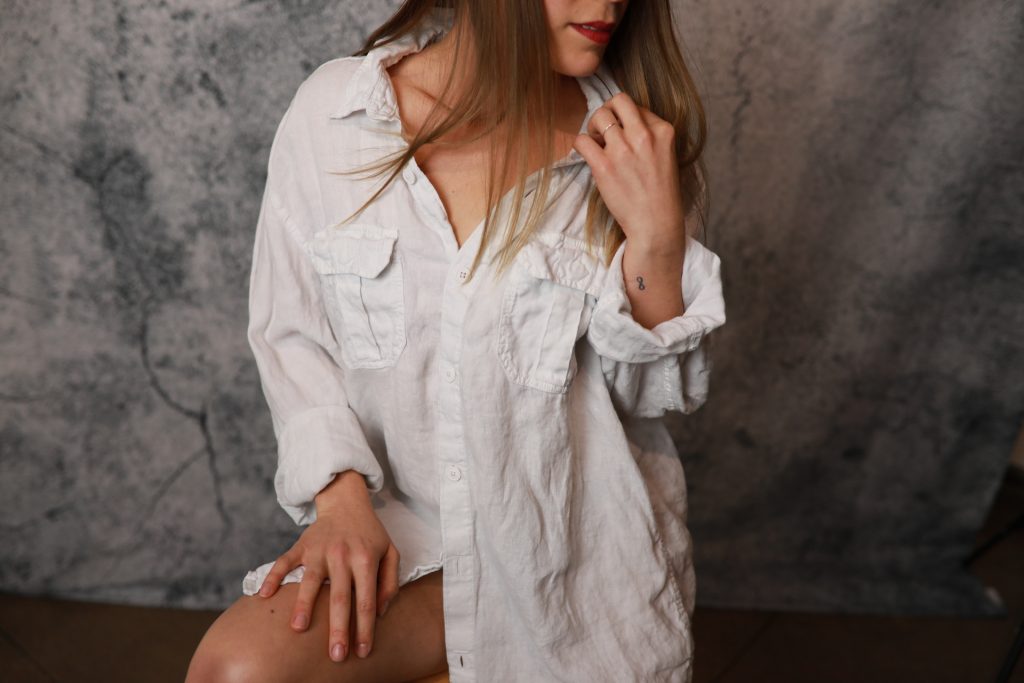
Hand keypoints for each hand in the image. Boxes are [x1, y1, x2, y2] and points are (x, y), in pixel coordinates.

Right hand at [256, 470, 400, 662]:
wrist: (346, 501)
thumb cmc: (370, 533)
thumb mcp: (390, 552)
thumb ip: (390, 582)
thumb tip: (381, 612)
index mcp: (365, 560)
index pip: (366, 600)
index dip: (365, 628)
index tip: (362, 651)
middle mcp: (342, 556)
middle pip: (339, 597)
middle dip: (337, 628)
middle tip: (336, 654)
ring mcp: (319, 550)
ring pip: (310, 581)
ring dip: (304, 605)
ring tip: (298, 628)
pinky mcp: (301, 546)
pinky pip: (284, 562)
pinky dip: (273, 577)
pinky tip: (264, 594)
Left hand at [573, 91, 686, 256]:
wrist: (656, 223)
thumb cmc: (660, 194)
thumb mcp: (666, 155)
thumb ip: (650, 136)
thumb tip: (625, 124)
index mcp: (663, 130)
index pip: (637, 107)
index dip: (625, 118)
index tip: (623, 134)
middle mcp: (643, 135)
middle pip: (617, 101)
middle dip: (607, 112)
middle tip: (603, 130)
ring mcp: (623, 149)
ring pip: (597, 116)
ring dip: (592, 128)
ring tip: (597, 145)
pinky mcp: (604, 166)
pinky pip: (581, 140)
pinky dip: (580, 145)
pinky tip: (587, 156)